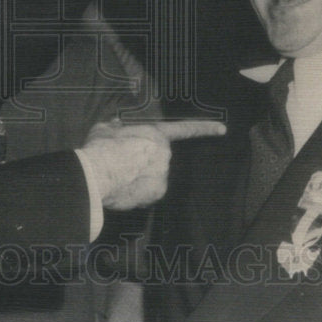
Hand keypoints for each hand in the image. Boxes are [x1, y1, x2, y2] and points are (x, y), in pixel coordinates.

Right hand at [80, 118, 224, 209]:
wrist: (99, 173)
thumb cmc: (101, 148)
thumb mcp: (105, 129)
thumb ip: (116, 128)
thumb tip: (117, 127)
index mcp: (155, 134)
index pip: (184, 129)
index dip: (204, 128)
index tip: (222, 129)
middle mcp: (165, 153)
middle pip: (158, 160)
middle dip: (144, 164)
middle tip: (123, 166)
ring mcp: (164, 174)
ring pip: (153, 178)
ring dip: (140, 180)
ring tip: (120, 179)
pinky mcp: (159, 192)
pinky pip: (150, 193)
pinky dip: (139, 193)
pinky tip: (124, 190)